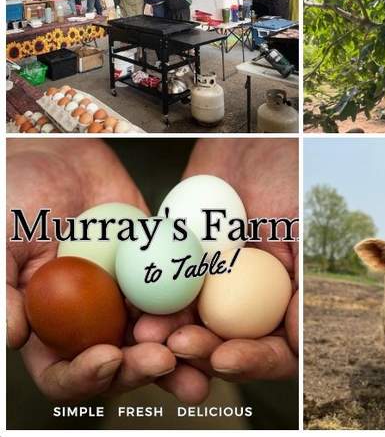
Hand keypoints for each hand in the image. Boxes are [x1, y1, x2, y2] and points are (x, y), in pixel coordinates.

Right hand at [6, 139, 182, 400]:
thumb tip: (12, 337)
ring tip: (201, 355)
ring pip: (158, 337)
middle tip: (163, 360)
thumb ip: (2, 290)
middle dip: (141, 370)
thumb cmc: (16, 198)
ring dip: (182, 353)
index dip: (84, 376)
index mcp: (49, 329)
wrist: (58, 157)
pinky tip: (215, 312)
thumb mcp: (0, 240)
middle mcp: (91, 320)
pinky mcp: (160, 266)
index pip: (64, 372)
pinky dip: (199, 306)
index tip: (107, 358)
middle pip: (119, 364)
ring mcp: (127, 296)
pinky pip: (183, 291)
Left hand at [133, 138, 297, 383]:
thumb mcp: (304, 224)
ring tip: (151, 336)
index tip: (228, 356)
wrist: (247, 139)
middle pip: (228, 347)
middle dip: (204, 355)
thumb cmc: (288, 173)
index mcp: (282, 296)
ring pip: (191, 329)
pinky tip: (139, 316)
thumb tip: (299, 345)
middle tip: (184, 347)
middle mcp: (246, 297)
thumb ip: (304, 282)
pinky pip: (161, 296)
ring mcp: (210, 283)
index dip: (254, 361)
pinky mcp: (177, 263)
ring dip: (170, 340)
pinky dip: (149, 311)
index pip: (275, 349)